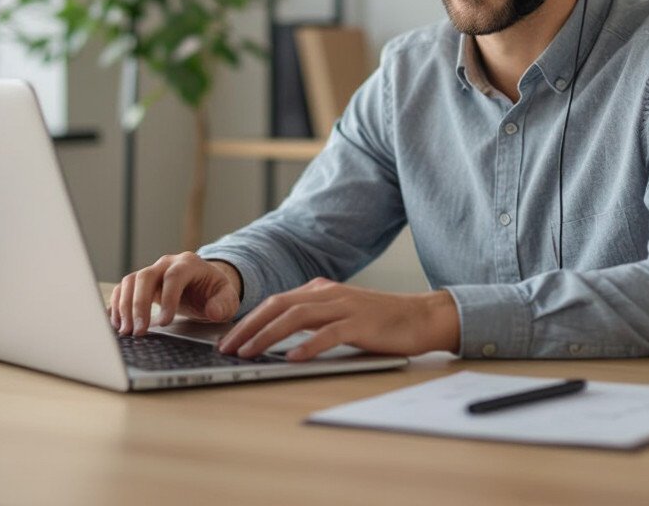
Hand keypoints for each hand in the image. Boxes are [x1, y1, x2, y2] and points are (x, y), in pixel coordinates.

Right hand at [109, 253, 241, 335]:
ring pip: (130, 282)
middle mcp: (167, 264)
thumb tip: (213, 311)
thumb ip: (224, 304)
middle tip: (139, 331)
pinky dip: (117, 305)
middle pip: (145, 277)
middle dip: (139, 305)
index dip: (168, 298)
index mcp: (189, 264)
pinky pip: (122, 289)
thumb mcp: (227, 298)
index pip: (174, 277)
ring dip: (124, 307)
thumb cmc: (214, 292)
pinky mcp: (140, 283)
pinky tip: (118, 324)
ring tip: (126, 331)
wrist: (205, 287)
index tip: (165, 322)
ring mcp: (152, 272)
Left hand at [216, 278, 459, 360]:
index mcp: (320, 290)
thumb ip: (313, 319)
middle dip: (248, 326)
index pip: (275, 302)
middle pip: (278, 306)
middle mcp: (328, 294)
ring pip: (296, 317)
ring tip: (249, 352)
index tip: (228, 339)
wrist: (421, 316)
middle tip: (227, 347)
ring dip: (268, 336)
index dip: (249, 319)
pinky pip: (328, 333)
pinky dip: (307, 345)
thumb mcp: (339, 314)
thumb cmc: (379, 321)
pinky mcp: (360, 323)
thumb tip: (277, 337)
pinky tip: (292, 358)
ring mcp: (344, 306)